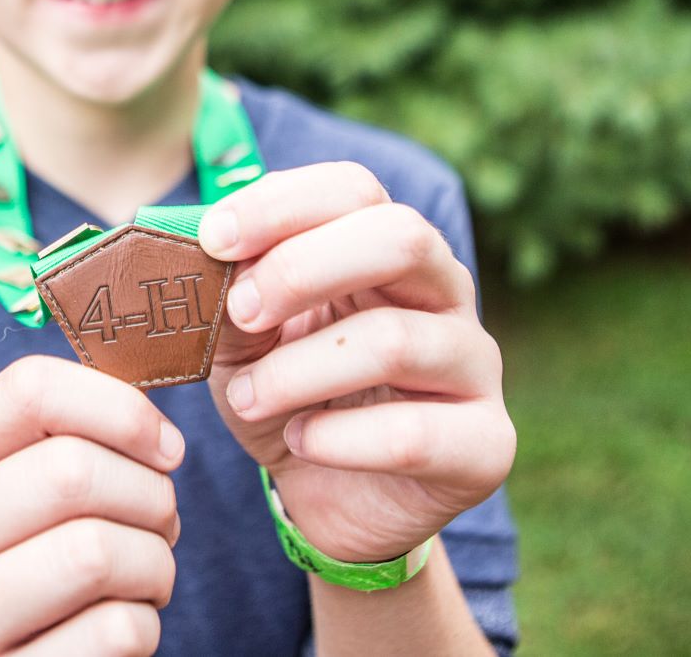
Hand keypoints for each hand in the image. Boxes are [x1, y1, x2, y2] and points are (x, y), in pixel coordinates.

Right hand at [0, 355, 183, 655]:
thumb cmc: (43, 558)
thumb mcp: (34, 488)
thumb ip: (76, 434)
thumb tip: (153, 402)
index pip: (29, 390)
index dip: (119, 406)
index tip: (167, 446)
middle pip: (71, 472)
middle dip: (150, 496)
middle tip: (163, 520)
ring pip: (95, 553)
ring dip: (155, 563)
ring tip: (145, 573)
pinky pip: (116, 631)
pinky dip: (145, 625)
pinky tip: (120, 624)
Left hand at [198, 162, 514, 564]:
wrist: (330, 501)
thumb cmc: (290, 398)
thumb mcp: (245, 344)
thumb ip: (232, 302)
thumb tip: (204, 264)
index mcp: (389, 249)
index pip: (354, 189)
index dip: (281, 205)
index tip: (213, 239)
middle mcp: (446, 292)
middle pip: (400, 237)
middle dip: (302, 268)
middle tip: (240, 311)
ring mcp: (475, 365)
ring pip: (396, 340)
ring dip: (299, 369)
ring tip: (248, 398)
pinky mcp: (486, 444)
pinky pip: (412, 433)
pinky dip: (337, 440)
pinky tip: (300, 441)